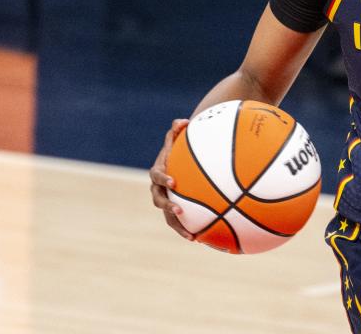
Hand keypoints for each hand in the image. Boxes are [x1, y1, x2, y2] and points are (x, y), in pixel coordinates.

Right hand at [150, 118, 193, 240]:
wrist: (179, 160)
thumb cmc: (180, 147)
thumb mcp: (178, 137)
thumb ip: (178, 129)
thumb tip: (182, 121)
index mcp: (158, 171)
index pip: (157, 176)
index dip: (163, 179)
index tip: (174, 182)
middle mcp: (159, 188)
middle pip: (159, 200)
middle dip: (168, 206)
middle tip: (180, 210)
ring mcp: (166, 200)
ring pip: (168, 216)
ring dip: (179, 226)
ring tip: (192, 236)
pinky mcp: (175, 209)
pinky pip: (181, 221)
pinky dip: (189, 229)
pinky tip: (202, 239)